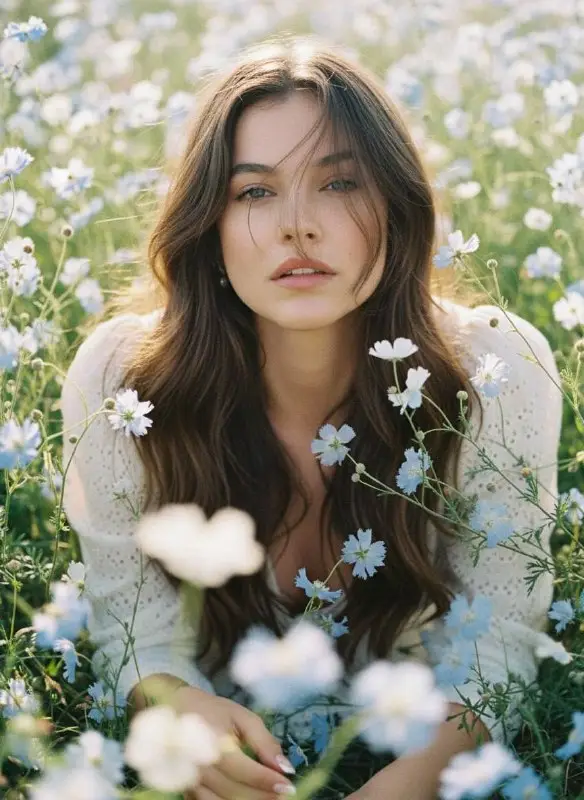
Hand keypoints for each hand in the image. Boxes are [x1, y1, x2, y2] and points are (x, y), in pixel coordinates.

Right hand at [173, 686, 296, 798]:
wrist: (175, 710)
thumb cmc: (213, 710)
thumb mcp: (242, 717)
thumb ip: (264, 742)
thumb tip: (285, 767)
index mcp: (212, 742)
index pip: (242, 770)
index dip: (267, 781)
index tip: (288, 785)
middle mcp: (197, 765)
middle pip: (234, 792)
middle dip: (262, 796)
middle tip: (283, 793)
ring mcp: (189, 781)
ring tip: (269, 796)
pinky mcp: (187, 790)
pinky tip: (247, 796)